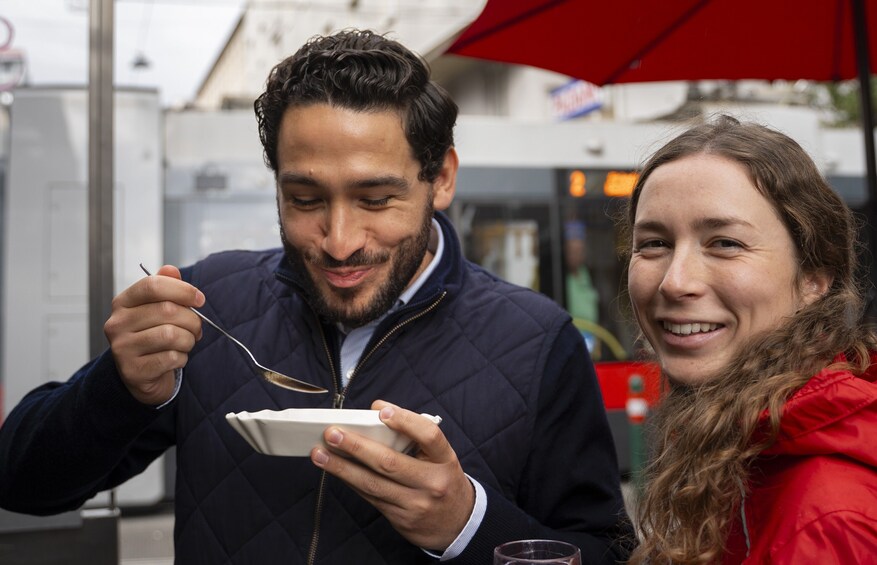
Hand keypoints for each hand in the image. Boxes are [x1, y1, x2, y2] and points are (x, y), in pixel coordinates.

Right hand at [103, 265, 203, 404]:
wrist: (139, 374)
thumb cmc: (152, 336)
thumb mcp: (157, 308)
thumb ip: (166, 287)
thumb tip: (172, 270)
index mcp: (123, 302)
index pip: (153, 285)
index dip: (182, 290)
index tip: (200, 299)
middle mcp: (117, 323)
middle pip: (167, 310)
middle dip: (192, 320)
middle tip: (196, 328)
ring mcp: (122, 348)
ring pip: (171, 335)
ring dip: (188, 340)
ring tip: (186, 343)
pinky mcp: (133, 370)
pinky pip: (171, 358)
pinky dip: (182, 358)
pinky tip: (176, 358)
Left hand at [310, 400, 474, 550]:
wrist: (457, 523)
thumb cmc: (442, 479)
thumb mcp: (439, 456)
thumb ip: (414, 435)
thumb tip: (376, 412)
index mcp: (445, 460)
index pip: (429, 436)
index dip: (406, 421)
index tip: (382, 411)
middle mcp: (432, 483)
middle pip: (390, 462)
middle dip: (357, 446)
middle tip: (333, 433)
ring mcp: (415, 503)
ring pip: (373, 483)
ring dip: (342, 467)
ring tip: (320, 453)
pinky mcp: (400, 518)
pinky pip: (370, 496)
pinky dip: (350, 481)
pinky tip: (335, 470)